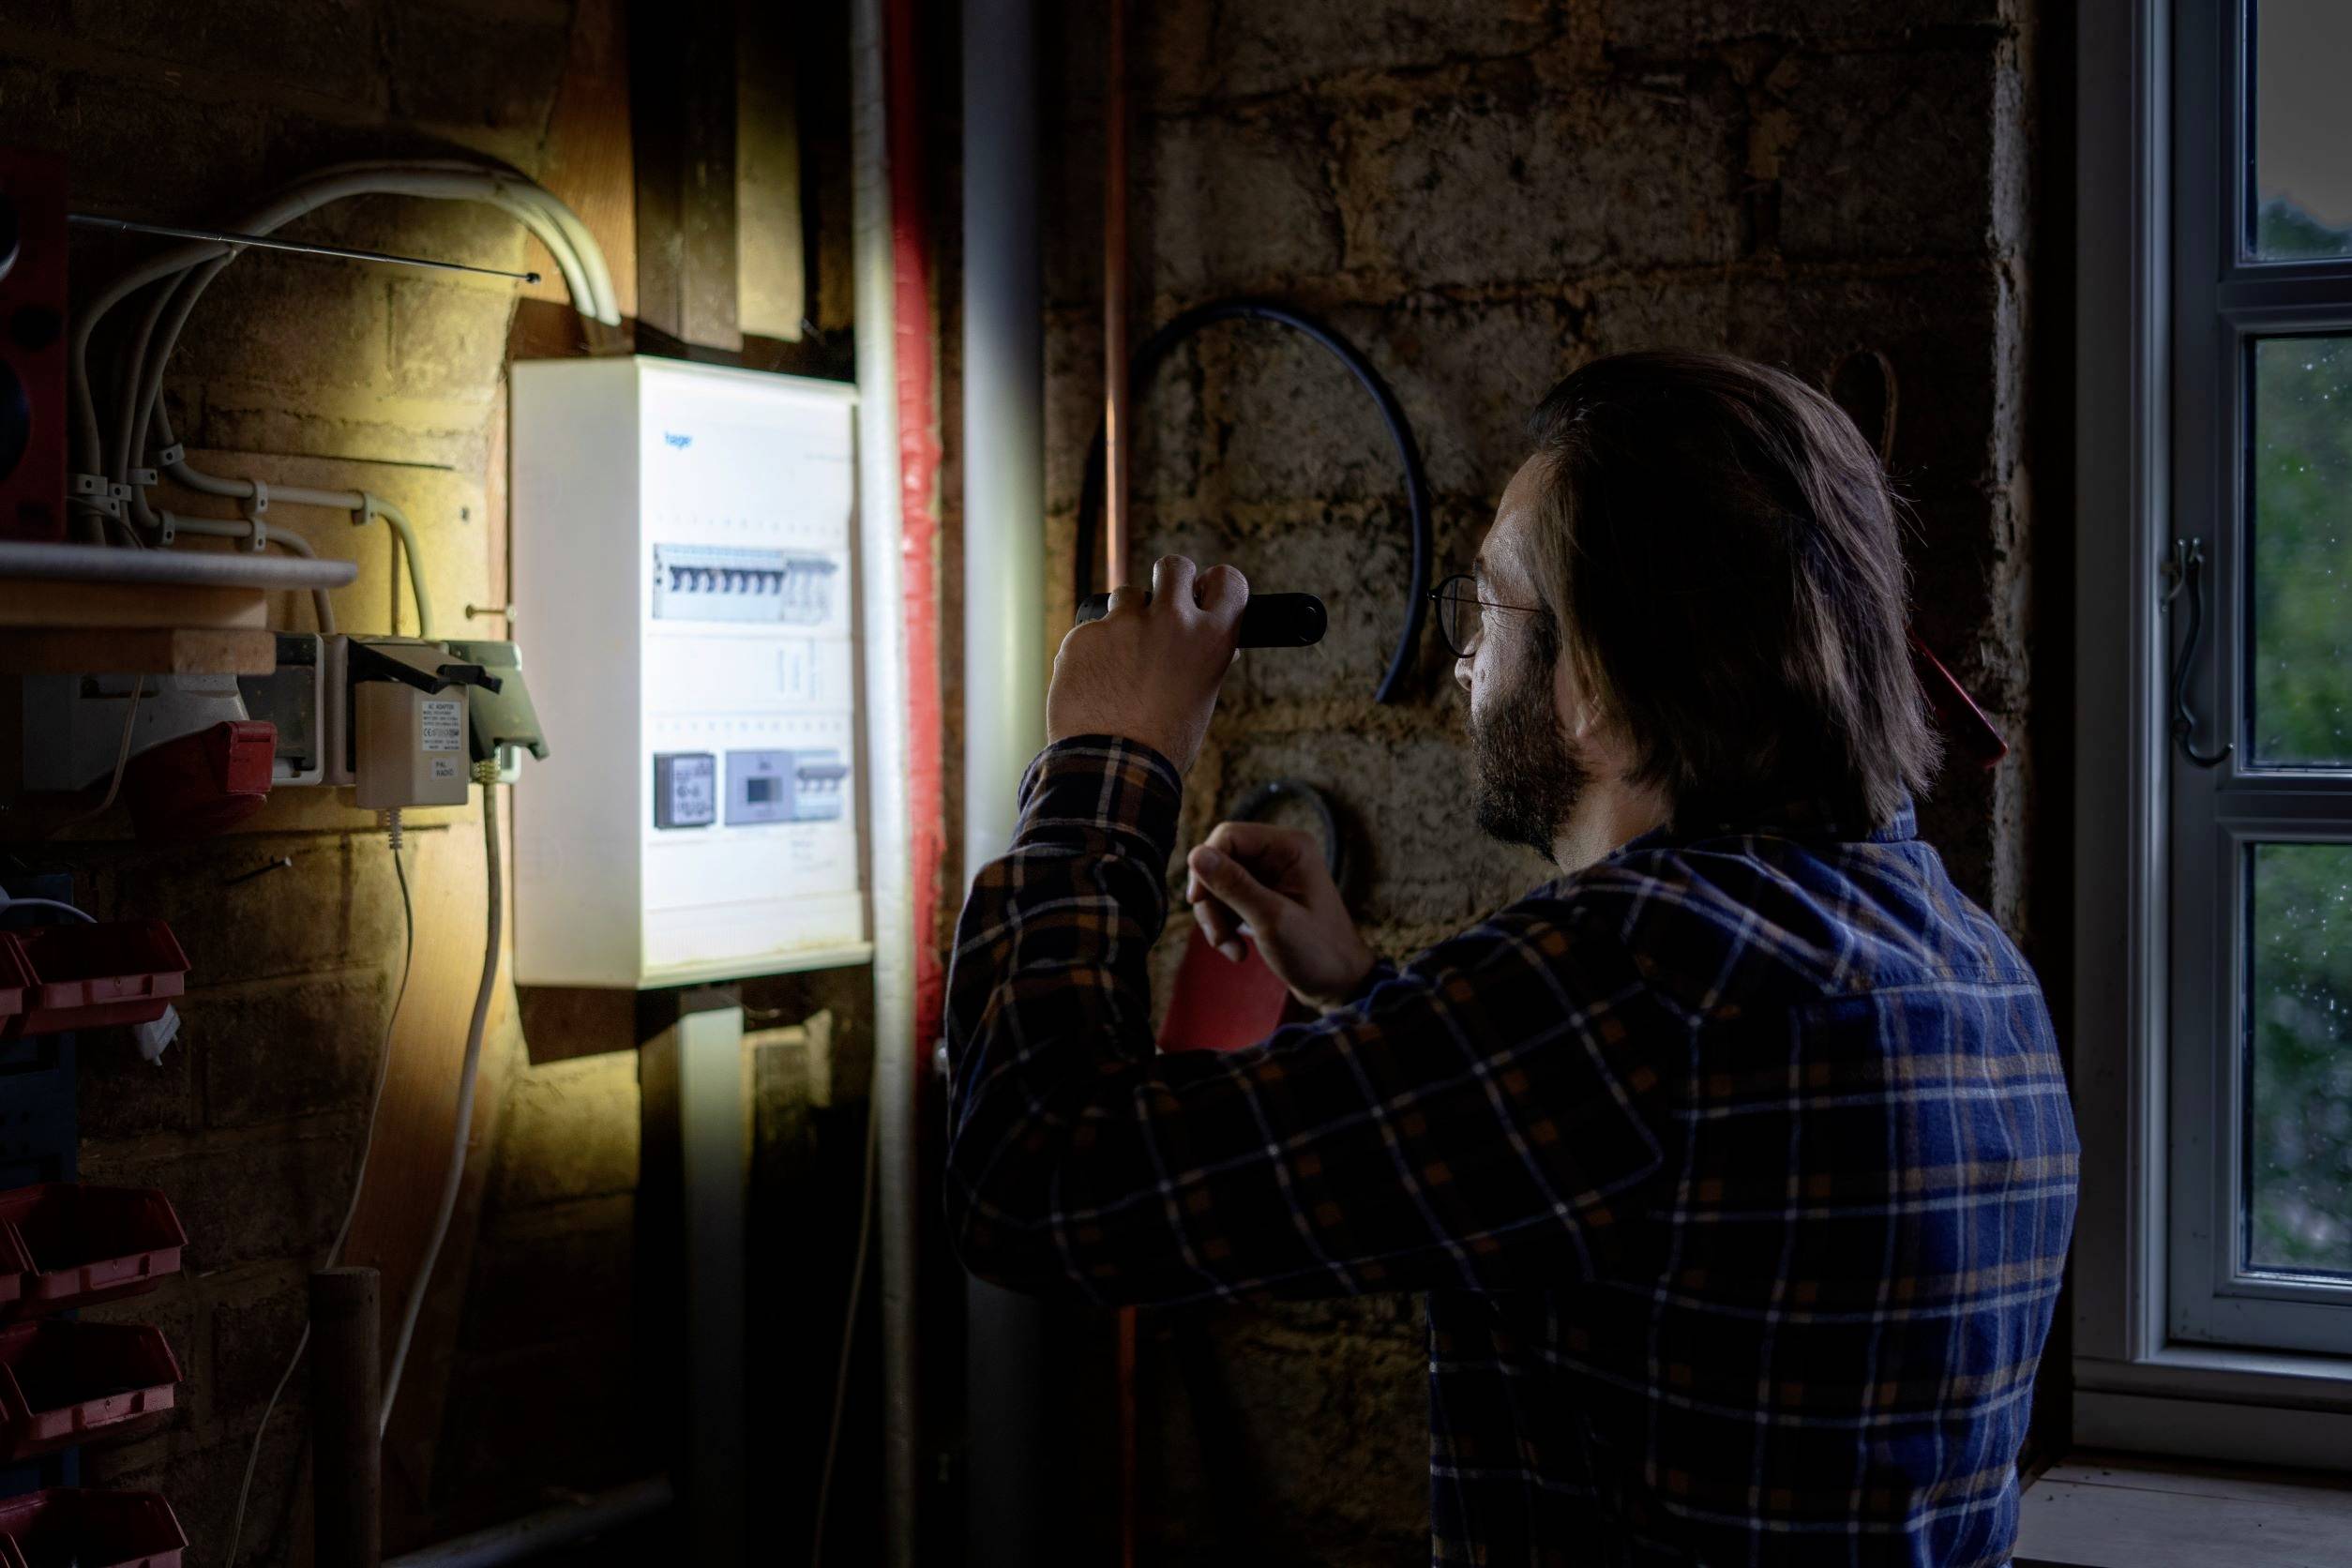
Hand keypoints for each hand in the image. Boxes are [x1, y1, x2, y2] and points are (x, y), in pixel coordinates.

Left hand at [1047, 555, 1246, 772]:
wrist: (1113, 771)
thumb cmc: (1163, 744)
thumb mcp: (1201, 697)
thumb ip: (1200, 658)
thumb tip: (1200, 637)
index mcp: (1212, 639)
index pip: (1228, 581)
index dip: (1215, 586)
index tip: (1203, 594)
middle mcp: (1172, 621)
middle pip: (1173, 567)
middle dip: (1168, 581)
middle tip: (1159, 608)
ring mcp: (1124, 624)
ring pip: (1126, 596)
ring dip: (1125, 619)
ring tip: (1121, 663)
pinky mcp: (1085, 634)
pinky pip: (1091, 631)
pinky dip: (1092, 652)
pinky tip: (1093, 685)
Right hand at [1186, 822, 1375, 1009]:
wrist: (1338, 987)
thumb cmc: (1317, 952)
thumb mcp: (1271, 919)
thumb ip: (1233, 885)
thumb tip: (1195, 854)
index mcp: (1290, 847)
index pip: (1229, 836)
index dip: (1206, 865)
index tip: (1198, 900)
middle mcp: (1279, 855)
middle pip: (1219, 861)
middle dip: (1212, 901)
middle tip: (1218, 936)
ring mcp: (1270, 876)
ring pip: (1218, 885)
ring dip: (1216, 919)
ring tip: (1232, 948)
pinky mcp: (1262, 897)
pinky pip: (1227, 902)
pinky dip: (1225, 926)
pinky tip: (1239, 950)